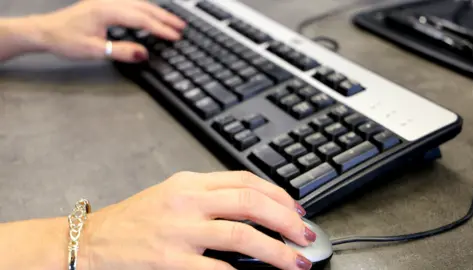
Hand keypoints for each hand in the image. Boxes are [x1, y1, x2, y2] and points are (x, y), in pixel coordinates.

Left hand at [31, 0, 184, 61]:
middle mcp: (108, 1)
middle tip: (181, 27)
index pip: (141, 19)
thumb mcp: (94, 50)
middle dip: (164, 17)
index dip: (160, 28)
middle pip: (144, 7)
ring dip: (157, 12)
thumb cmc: (65, 39)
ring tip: (172, 21)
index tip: (175, 36)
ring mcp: (107, 1)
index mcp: (107, 10)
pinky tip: (151, 15)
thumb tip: (144, 54)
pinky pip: (131, 3)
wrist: (45, 31)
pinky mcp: (104, 4)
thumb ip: (122, 51)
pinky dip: (146, 10)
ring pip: (139, 3)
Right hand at [79, 171, 314, 269]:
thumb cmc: (138, 217)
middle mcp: (188, 201)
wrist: (96, 239)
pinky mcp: (170, 260)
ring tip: (294, 261)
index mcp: (191, 182)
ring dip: (275, 250)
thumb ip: (212, 197)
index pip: (245, 181)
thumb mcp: (175, 195)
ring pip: (241, 234)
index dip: (277, 195)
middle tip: (305, 235)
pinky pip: (216, 268)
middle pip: (250, 203)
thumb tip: (255, 211)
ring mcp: (180, 231)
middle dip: (286, 220)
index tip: (296, 209)